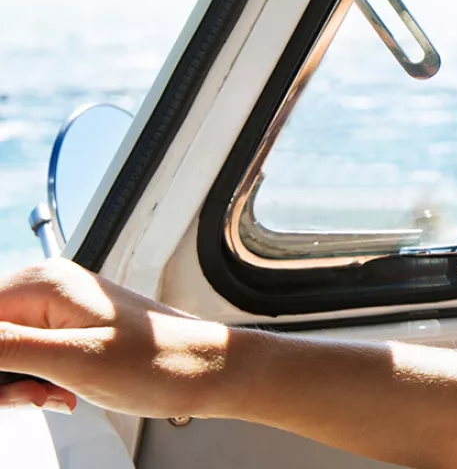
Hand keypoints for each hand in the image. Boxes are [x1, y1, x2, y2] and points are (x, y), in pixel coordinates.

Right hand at [0, 258, 240, 418]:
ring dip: (19, 385)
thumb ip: (5, 347)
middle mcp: (45, 289)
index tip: (9, 388)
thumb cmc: (158, 363)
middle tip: (35, 395)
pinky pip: (27, 360)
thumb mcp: (70, 360)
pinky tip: (63, 394)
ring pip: (3, 354)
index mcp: (40, 284)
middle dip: (3, 377)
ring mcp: (57, 310)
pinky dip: (37, 384)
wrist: (211, 371)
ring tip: (55, 395)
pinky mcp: (68, 332)